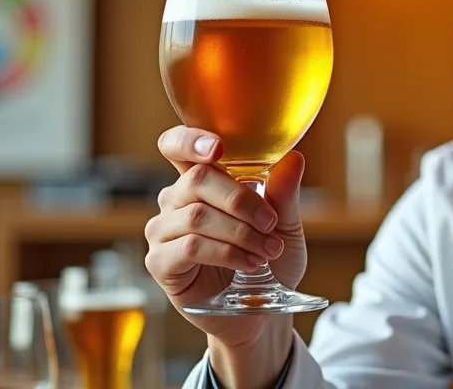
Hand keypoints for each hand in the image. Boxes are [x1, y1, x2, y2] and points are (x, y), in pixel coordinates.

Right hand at [144, 126, 305, 359]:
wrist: (262, 313)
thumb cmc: (269, 263)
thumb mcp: (284, 226)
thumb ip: (283, 194)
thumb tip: (293, 158)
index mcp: (200, 181)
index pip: (177, 145)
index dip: (190, 140)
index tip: (218, 148)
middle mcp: (175, 201)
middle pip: (197, 179)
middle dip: (241, 201)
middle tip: (269, 224)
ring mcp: (163, 231)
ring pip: (196, 216)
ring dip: (240, 233)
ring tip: (266, 251)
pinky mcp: (159, 262)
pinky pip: (189, 247)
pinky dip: (226, 253)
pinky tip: (248, 264)